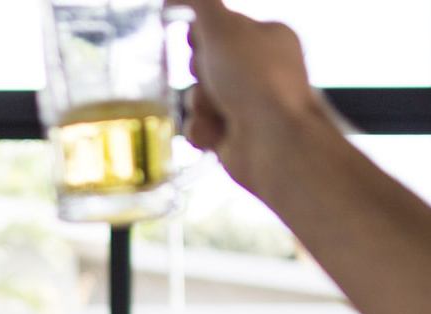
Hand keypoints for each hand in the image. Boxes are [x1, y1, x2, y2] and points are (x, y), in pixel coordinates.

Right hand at [179, 0, 319, 191]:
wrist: (272, 143)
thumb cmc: (256, 80)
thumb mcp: (223, 27)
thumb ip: (199, 2)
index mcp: (266, 38)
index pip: (220, 28)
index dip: (201, 35)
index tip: (197, 40)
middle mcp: (259, 71)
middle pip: (204, 65)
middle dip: (200, 74)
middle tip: (214, 78)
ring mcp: (245, 106)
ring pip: (197, 98)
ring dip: (200, 105)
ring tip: (220, 111)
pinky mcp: (231, 137)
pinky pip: (199, 128)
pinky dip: (203, 131)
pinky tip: (217, 135)